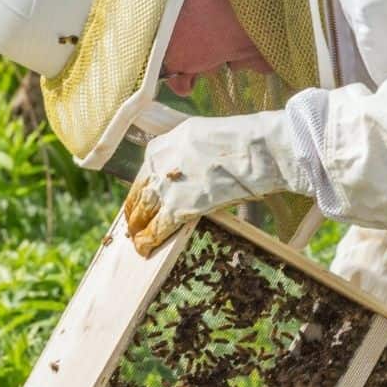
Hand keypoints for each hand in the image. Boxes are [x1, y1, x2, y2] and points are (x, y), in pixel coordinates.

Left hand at [123, 111, 305, 255]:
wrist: (253, 150)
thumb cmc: (238, 142)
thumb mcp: (200, 137)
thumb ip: (186, 153)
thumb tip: (189, 167)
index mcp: (160, 146)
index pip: (143, 175)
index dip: (142, 193)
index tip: (141, 204)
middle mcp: (156, 165)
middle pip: (138, 195)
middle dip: (135, 214)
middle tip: (133, 228)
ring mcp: (165, 187)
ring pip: (142, 213)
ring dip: (138, 230)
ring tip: (137, 243)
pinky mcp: (177, 208)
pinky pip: (156, 228)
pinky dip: (148, 241)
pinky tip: (145, 250)